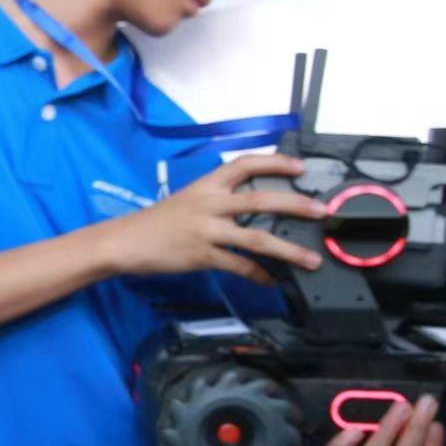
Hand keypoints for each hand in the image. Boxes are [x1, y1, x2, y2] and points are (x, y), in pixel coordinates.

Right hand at [97, 154, 327, 285]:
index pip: (245, 164)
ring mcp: (207, 230)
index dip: (275, 162)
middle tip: (321, 211)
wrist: (123, 241)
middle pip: (260, 199)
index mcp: (206, 185)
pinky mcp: (202, 256)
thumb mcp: (186, 201)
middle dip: (296, 204)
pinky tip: (273, 282)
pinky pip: (239, 266)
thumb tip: (250, 208)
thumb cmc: (154, 223)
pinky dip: (259, 276)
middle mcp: (209, 204)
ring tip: (311, 259)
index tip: (300, 167)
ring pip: (256, 237)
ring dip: (289, 250)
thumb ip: (216, 200)